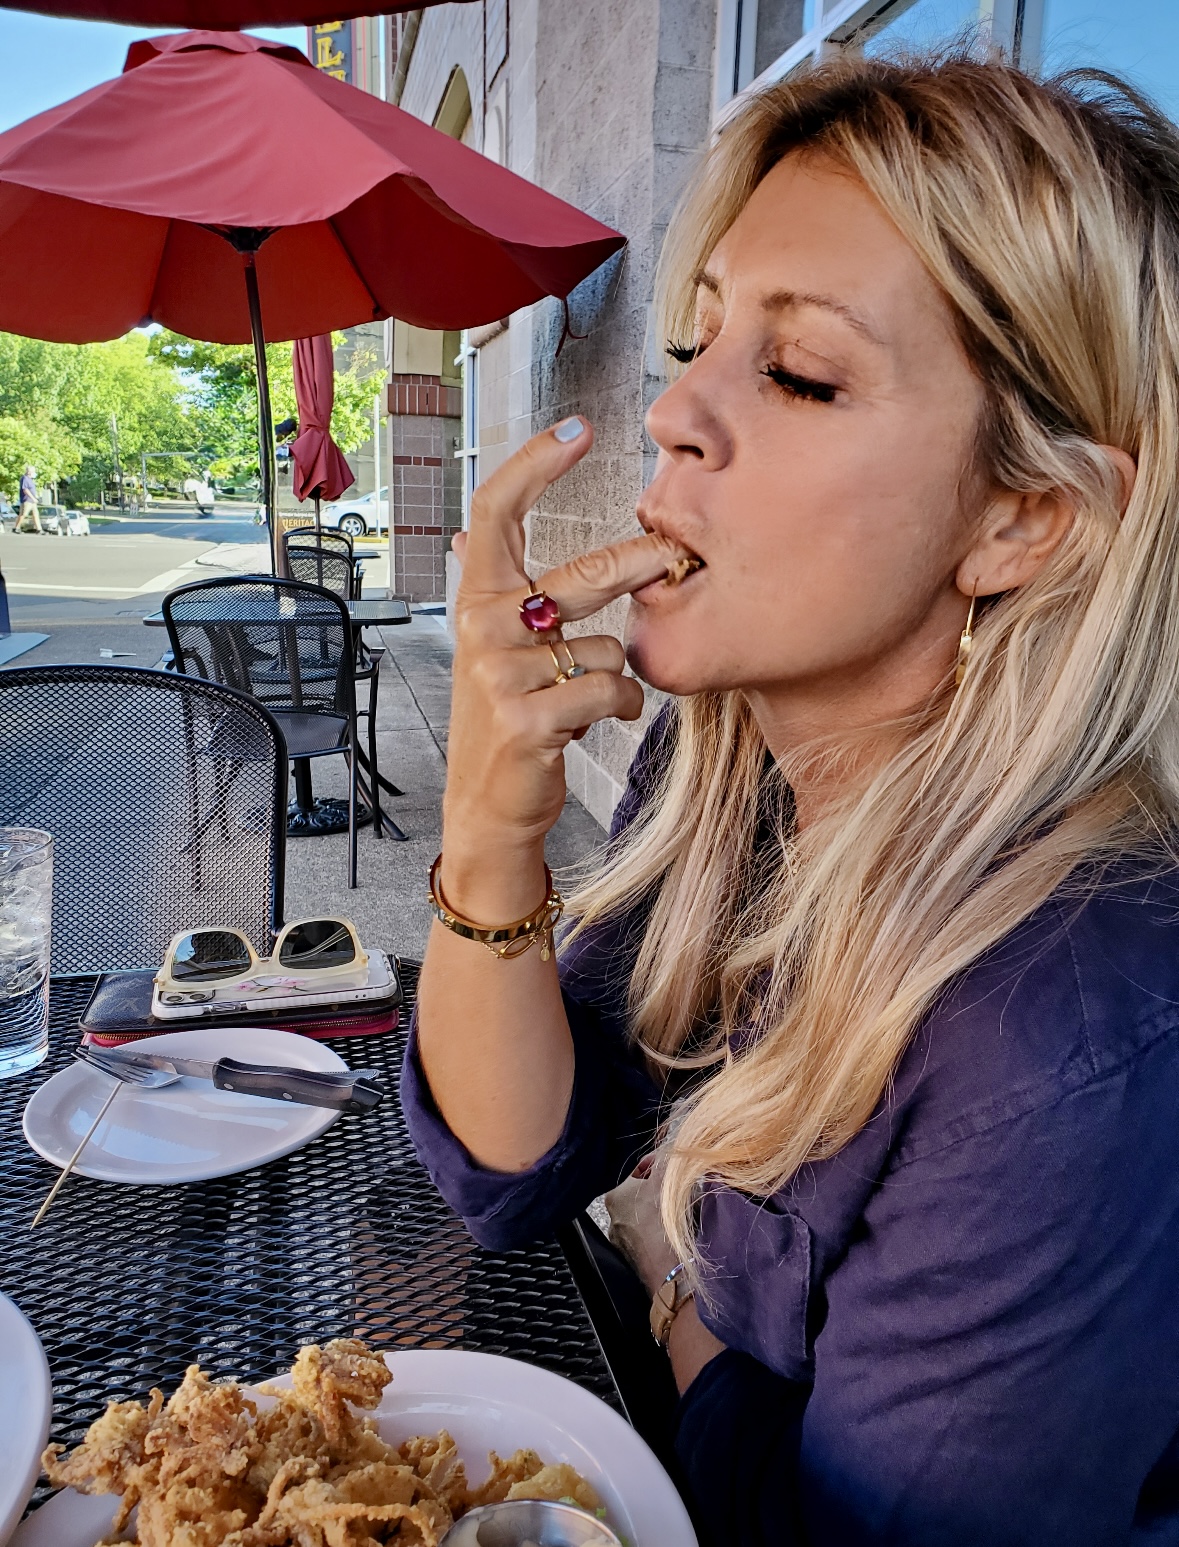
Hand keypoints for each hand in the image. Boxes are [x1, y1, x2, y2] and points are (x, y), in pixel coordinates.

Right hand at [442, 418, 691, 911]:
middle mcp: (482, 627)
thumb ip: (506, 593)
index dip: (536, 463)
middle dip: (638, 565)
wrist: (491, 803)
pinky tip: (601, 721)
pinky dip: (622, 708)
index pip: (496, 511)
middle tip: (669, 557)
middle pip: (582, 575)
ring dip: (618, 676)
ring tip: (589, 700)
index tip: (580, 426)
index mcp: (477, 598)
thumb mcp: (498, 649)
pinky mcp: (528, 719)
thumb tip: (480, 536)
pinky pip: (612, 691)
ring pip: (609, 649)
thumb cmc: (512, 717)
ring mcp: (501, 674)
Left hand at [604, 1155, 676, 1295]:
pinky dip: (660, 1229)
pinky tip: (673, 1229)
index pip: (638, 1171)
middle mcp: (612, 1217)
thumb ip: (666, 1160)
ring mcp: (622, 1239)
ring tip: (678, 1208)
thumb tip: (669, 1147)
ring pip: (645, 1214)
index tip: (672, 1164)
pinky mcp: (634, 1256)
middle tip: (678, 1187)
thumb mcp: (665, 1181)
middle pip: (641, 1192)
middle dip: (660, 1188)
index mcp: (614, 1195)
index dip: (658, 1164)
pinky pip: (648, 1234)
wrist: (666, 1269)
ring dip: (661, 1208)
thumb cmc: (660, 1223)